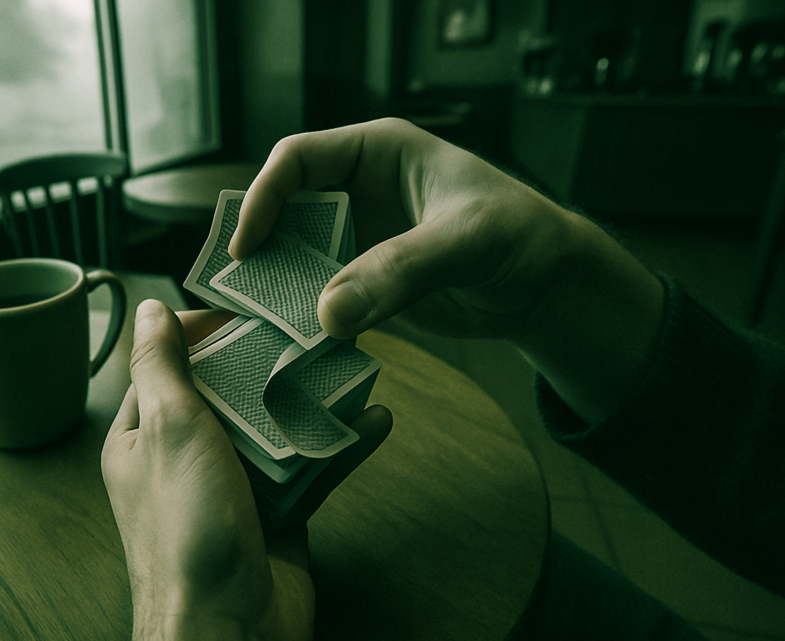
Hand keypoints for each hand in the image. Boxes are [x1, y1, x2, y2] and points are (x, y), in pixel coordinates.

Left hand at [101, 300, 391, 640]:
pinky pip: (310, 470)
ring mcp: (234, 490)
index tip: (244, 309)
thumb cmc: (187, 532)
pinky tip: (372, 421)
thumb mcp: (169, 429)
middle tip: (312, 328)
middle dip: (268, 361)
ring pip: (276, 429)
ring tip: (352, 365)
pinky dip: (339, 446)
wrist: (230, 632)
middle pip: (229, 393)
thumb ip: (160, 367)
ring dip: (313, 401)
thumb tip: (147, 309)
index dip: (200, 332)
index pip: (166, 367)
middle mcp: (186, 461)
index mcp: (143, 439)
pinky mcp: (278, 516)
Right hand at [231, 117, 573, 339]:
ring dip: (278, 289)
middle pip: (285, 211)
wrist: (546, 286)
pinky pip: (321, 297)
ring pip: (297, 259)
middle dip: (261, 249)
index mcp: (376, 153)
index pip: (296, 160)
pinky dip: (305, 319)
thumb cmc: (519, 237)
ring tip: (259, 325)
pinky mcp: (367, 283)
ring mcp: (360, 239)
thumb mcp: (466, 241)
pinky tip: (296, 343)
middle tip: (237, 294)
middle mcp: (358, 192)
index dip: (262, 198)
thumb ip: (402, 270)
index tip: (246, 247)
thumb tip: (330, 314)